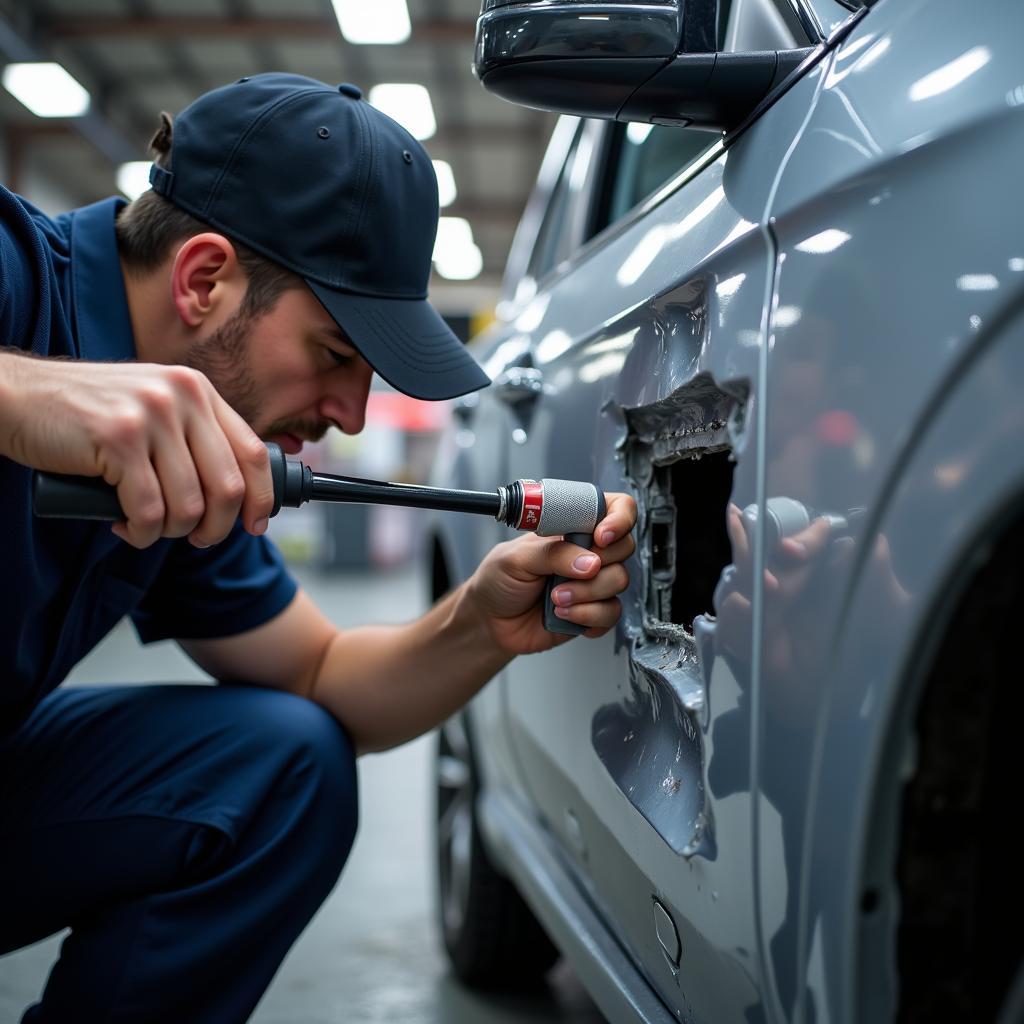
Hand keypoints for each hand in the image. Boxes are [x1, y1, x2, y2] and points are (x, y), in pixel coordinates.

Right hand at [0, 353, 273, 548]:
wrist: (18, 396)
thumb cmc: (88, 414)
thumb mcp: (153, 408)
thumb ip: (191, 435)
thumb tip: (235, 491)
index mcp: (198, 390)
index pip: (252, 452)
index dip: (261, 498)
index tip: (255, 525)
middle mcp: (183, 396)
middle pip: (228, 487)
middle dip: (216, 527)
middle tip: (195, 538)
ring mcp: (151, 415)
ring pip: (189, 505)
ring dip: (172, 532)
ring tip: (147, 527)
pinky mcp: (119, 439)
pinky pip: (150, 511)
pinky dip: (140, 532)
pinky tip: (125, 526)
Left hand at [467, 491, 636, 655]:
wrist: (491, 622)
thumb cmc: (499, 580)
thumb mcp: (515, 558)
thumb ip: (552, 554)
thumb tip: (589, 563)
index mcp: (571, 527)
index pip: (613, 509)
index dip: (618, 520)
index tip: (600, 537)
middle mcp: (587, 552)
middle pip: (624, 547)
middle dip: (598, 563)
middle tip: (567, 573)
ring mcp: (592, 582)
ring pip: (619, 581)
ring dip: (586, 593)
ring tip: (555, 598)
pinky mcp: (592, 611)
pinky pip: (611, 613)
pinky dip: (587, 616)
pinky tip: (564, 614)